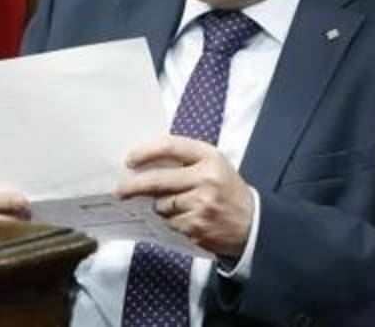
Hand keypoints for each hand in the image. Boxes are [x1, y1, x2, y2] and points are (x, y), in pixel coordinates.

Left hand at [117, 135, 254, 257]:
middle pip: (157, 180)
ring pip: (162, 205)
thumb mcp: (213, 165)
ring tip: (182, 205)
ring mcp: (202, 204)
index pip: (169, 147)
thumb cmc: (227, 190)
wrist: (253, 223)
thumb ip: (184, 161)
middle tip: (121, 190)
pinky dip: (174, 222)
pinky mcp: (198, 226)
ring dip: (162, 207)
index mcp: (209, 157)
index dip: (145, 152)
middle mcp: (206, 179)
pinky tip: (190, 219)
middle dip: (133, 186)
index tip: (130, 160)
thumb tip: (143, 165)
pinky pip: (171, 223)